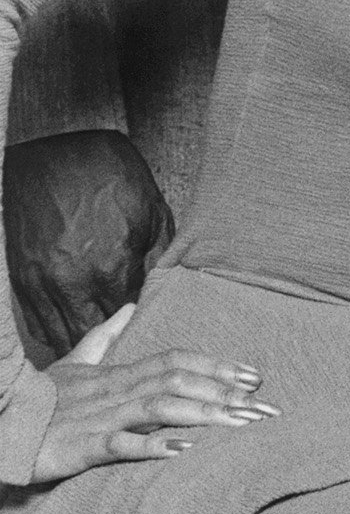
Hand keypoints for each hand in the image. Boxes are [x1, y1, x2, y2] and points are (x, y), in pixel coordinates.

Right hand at [5, 128, 175, 363]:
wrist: (54, 152)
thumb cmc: (110, 175)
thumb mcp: (150, 210)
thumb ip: (158, 255)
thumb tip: (165, 288)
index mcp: (111, 266)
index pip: (129, 320)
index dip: (140, 331)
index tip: (151, 339)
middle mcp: (73, 281)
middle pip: (93, 337)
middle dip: (110, 349)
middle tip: (128, 360)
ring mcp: (42, 281)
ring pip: (61, 336)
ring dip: (80, 348)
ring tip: (100, 361)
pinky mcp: (22, 277)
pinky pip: (37, 322)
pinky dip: (54, 333)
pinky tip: (71, 336)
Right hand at [29, 302, 276, 482]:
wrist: (2, 422)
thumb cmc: (42, 397)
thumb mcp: (76, 362)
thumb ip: (106, 337)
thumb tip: (130, 307)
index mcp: (120, 373)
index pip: (177, 361)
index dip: (217, 366)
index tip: (256, 376)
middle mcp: (117, 391)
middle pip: (179, 381)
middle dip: (226, 392)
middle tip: (268, 406)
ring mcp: (101, 417)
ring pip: (160, 408)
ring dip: (205, 414)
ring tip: (242, 425)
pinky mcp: (83, 446)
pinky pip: (122, 444)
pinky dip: (153, 445)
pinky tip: (185, 450)